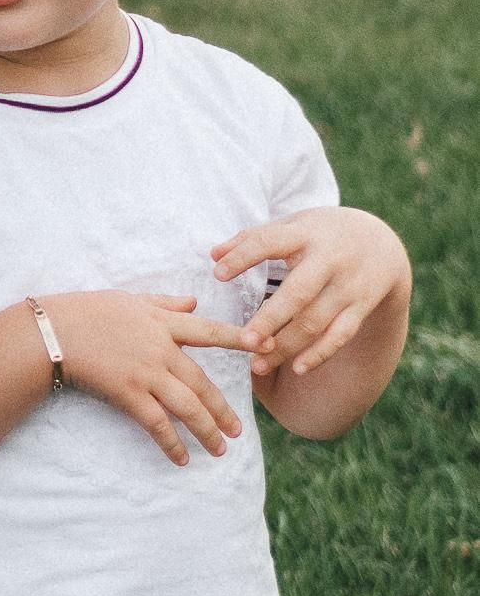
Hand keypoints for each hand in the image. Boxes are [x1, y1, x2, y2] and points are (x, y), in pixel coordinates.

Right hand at [43, 290, 266, 465]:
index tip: (264, 346)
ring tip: (220, 449)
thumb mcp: (127, 299)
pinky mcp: (128, 393)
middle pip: (202, 382)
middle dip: (222, 409)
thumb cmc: (81, 312)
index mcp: (162, 322)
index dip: (238, 339)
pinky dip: (172, 443)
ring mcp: (146, 373)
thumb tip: (194, 300)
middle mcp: (161, 349)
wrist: (49, 333)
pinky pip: (157, 423)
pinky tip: (182, 458)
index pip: (208, 331)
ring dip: (206, 431)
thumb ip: (163, 302)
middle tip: (238, 430)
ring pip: (188, 406)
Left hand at [212, 207, 411, 379]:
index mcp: (306, 234)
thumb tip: (213, 254)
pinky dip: (321, 353)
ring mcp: (348, 286)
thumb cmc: (320, 235)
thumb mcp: (292, 226)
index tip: (217, 275)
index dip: (244, 257)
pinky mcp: (361, 306)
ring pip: (317, 320)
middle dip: (271, 319)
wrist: (383, 242)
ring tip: (256, 364)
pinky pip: (341, 334)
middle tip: (244, 340)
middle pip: (298, 293)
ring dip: (287, 345)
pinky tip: (297, 368)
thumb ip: (253, 238)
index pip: (270, 243)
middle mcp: (330, 261)